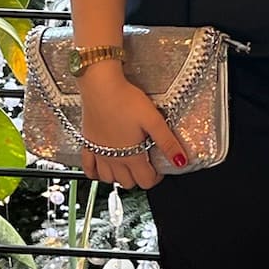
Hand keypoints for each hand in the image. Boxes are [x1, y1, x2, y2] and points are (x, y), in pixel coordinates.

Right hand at [77, 66, 186, 190]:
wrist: (100, 86)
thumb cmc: (125, 100)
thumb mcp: (153, 120)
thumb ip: (167, 142)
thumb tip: (181, 160)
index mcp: (131, 155)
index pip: (145, 181)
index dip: (156, 178)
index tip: (159, 169)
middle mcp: (114, 158)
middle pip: (127, 183)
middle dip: (139, 177)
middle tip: (145, 164)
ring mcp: (99, 152)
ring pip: (108, 179)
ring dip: (118, 177)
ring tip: (127, 165)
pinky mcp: (88, 144)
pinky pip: (88, 168)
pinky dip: (95, 173)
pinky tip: (101, 169)